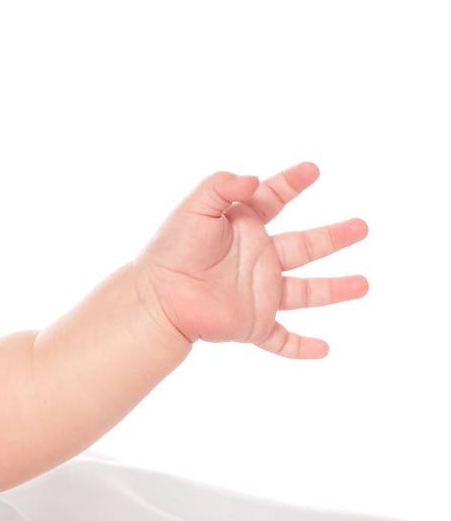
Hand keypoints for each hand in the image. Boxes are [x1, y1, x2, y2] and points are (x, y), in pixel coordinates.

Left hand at [133, 162, 368, 357]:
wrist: (155, 299)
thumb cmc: (170, 250)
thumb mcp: (194, 208)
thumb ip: (222, 186)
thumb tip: (254, 179)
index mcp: (243, 228)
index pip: (273, 200)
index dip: (292, 184)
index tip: (312, 170)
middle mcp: (256, 259)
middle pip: (304, 246)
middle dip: (333, 237)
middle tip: (361, 226)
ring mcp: (258, 293)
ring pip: (305, 292)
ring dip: (334, 289)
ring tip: (364, 284)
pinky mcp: (252, 324)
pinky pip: (281, 339)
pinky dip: (301, 347)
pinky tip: (324, 350)